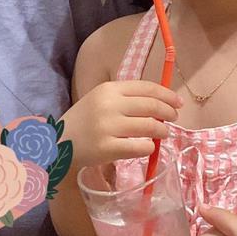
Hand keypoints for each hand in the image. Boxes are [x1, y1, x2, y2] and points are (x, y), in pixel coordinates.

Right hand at [61, 80, 181, 168]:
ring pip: (149, 126)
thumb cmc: (83, 122)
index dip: (167, 94)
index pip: (146, 88)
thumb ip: (125, 99)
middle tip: (173, 119)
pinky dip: (149, 147)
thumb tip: (160, 104)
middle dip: (168, 112)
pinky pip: (140, 146)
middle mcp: (109, 105)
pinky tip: (148, 147)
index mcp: (109, 89)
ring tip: (163, 134)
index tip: (178, 102)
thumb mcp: (100, 100)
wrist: (57, 143)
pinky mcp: (107, 147)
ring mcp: (108, 126)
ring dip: (162, 131)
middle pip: (151, 106)